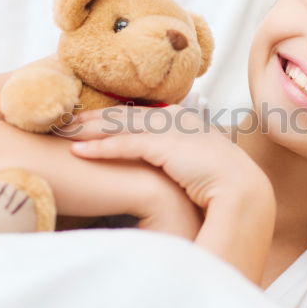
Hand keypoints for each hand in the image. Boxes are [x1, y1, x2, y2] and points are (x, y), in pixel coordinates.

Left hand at [62, 105, 275, 282]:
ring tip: (60, 131)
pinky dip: (100, 147)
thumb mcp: (196, 172)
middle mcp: (177, 119)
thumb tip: (162, 178)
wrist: (246, 195)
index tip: (86, 119)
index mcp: (184, 122)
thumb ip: (176, 167)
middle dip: (91, 115)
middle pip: (125, 112)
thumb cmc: (224, 190)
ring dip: (87, 127)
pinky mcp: (166, 145)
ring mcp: (172, 129)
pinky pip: (125, 143)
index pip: (139, 113)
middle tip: (61, 118)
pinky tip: (78, 151)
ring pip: (120, 123)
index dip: (111, 116)